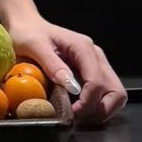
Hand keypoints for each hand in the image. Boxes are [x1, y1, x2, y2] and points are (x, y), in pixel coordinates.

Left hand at [4, 14, 126, 126]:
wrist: (26, 24)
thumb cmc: (27, 32)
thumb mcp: (33, 46)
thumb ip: (52, 65)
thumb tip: (72, 87)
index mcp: (83, 48)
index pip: (97, 82)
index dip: (88, 102)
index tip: (72, 113)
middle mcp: (95, 56)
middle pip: (116, 91)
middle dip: (101, 109)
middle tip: (79, 117)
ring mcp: (96, 64)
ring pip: (114, 94)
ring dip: (101, 109)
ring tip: (79, 114)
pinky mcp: (91, 71)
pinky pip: (104, 92)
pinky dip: (96, 104)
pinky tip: (78, 107)